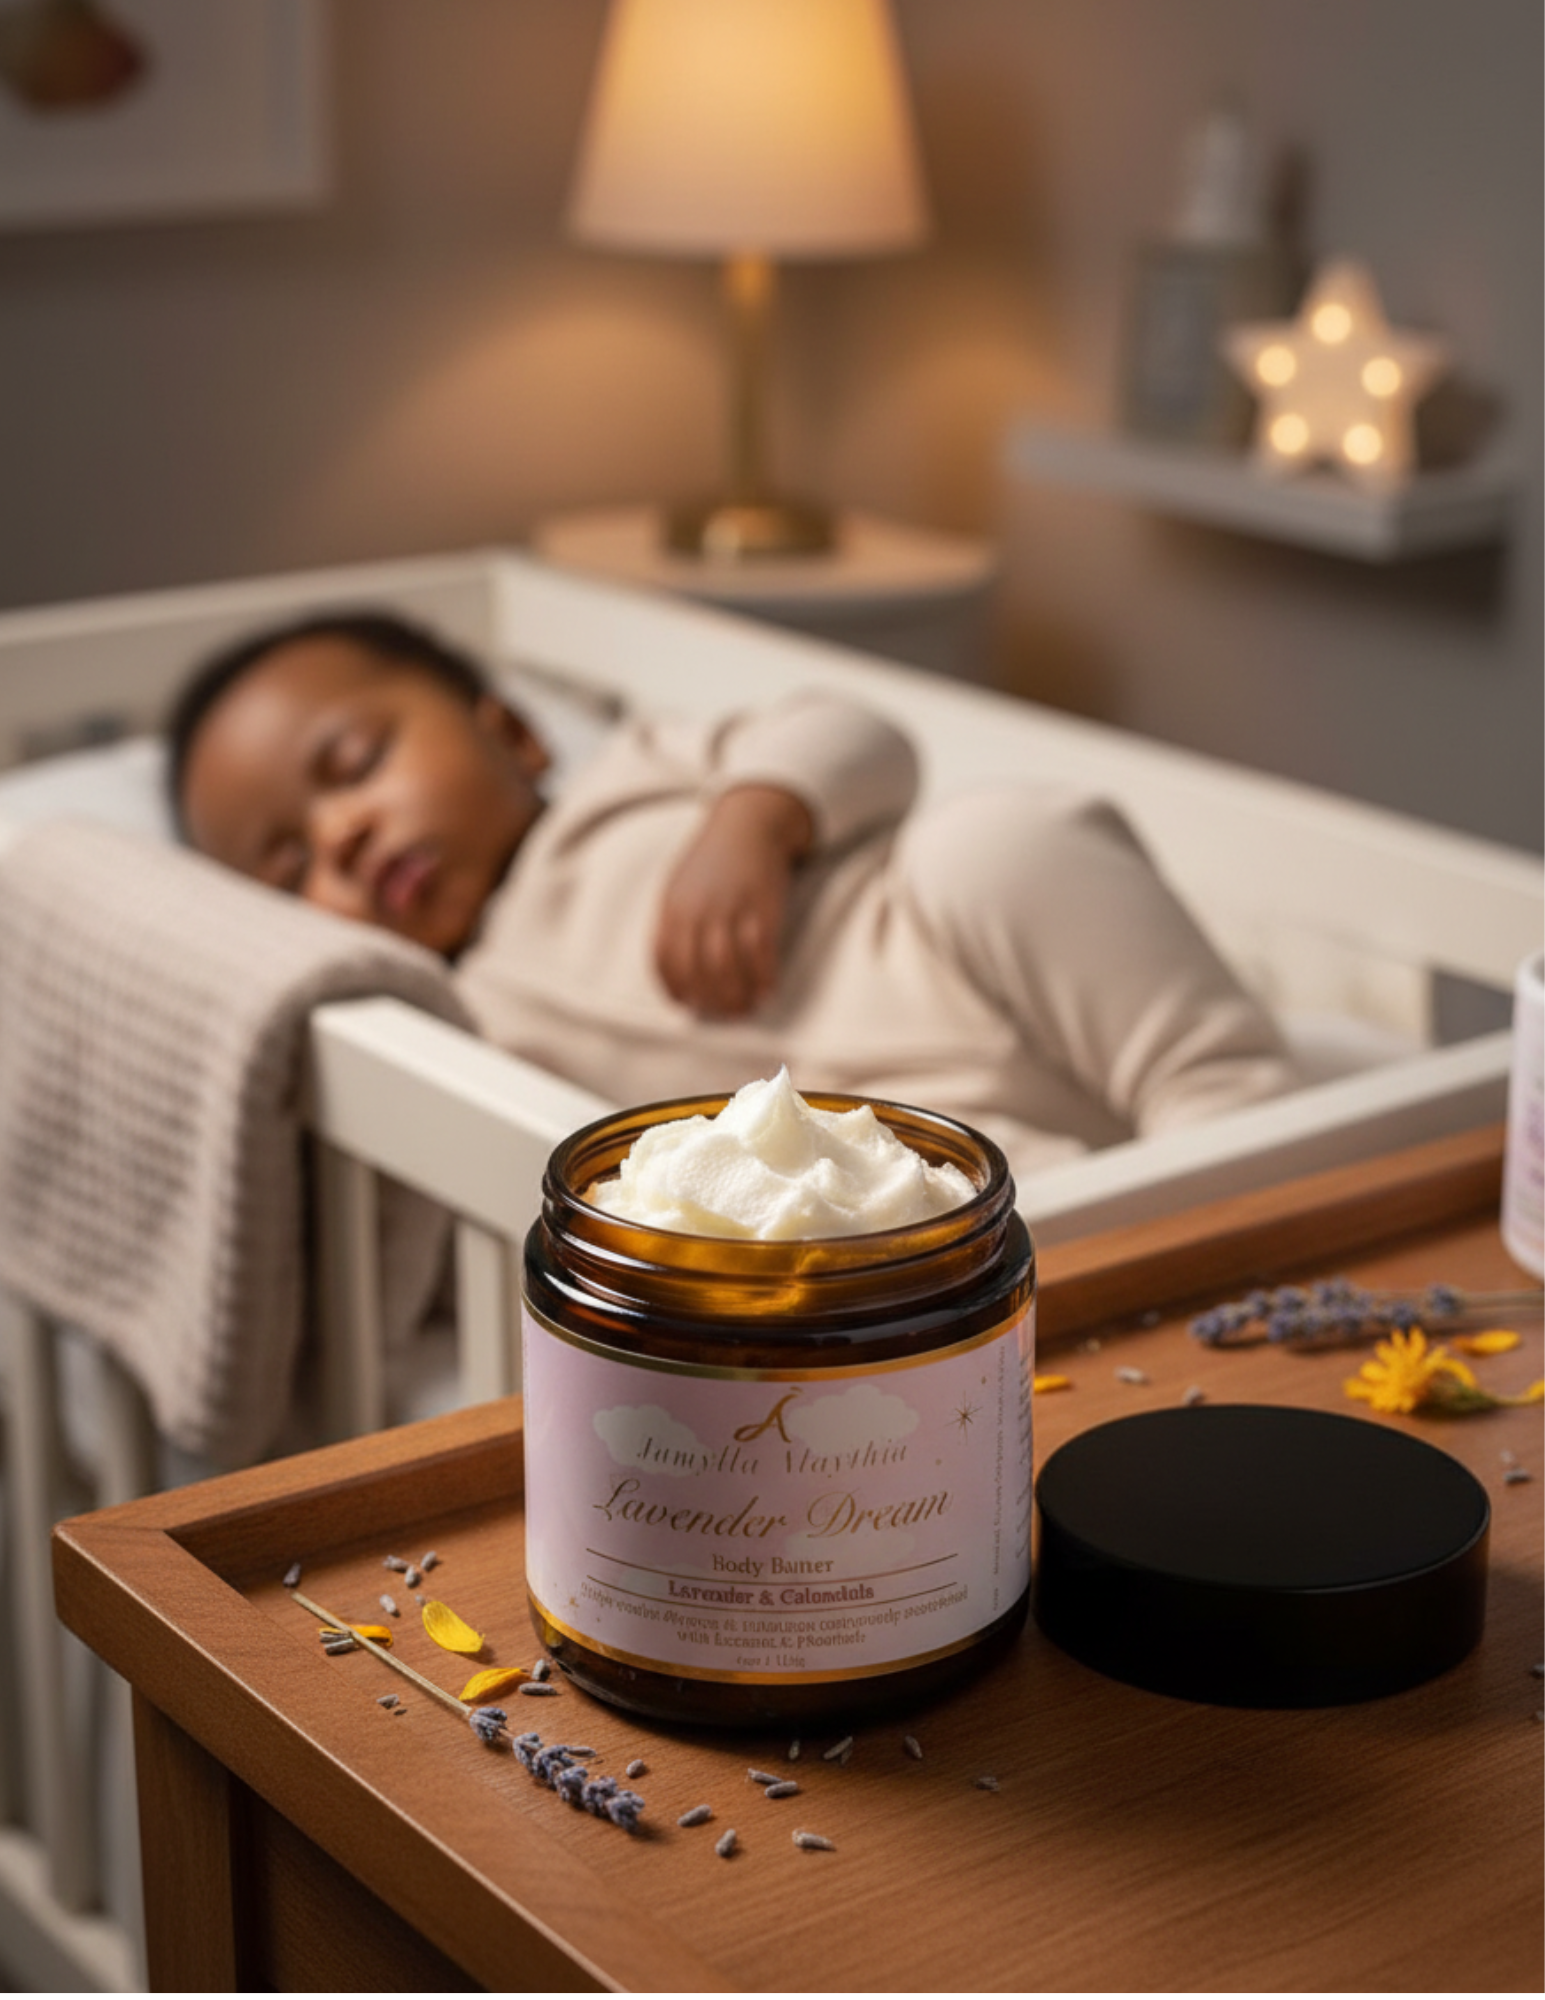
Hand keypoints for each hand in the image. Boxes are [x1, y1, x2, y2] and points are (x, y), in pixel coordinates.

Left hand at [654, 784, 812, 1017]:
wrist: (748, 823)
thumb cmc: (712, 859)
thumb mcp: (679, 885)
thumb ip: (673, 922)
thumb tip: (673, 969)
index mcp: (673, 907)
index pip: (665, 961)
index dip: (674, 989)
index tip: (686, 1005)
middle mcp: (698, 911)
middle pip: (697, 971)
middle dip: (709, 1000)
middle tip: (722, 1013)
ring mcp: (730, 909)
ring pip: (727, 967)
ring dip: (736, 996)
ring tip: (745, 1008)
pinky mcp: (762, 907)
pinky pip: (760, 953)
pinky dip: (763, 977)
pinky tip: (767, 990)